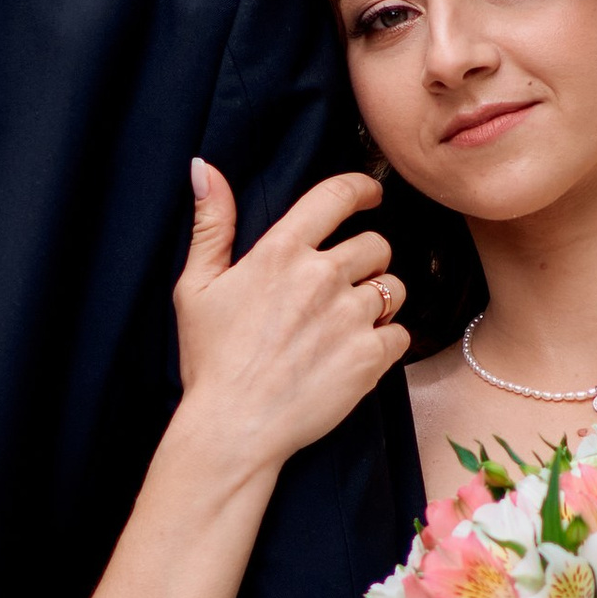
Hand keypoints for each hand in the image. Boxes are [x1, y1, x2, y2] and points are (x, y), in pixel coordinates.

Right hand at [174, 161, 409, 477]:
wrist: (234, 428)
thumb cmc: (211, 359)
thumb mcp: (196, 286)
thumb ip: (210, 225)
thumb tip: (204, 169)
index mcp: (281, 252)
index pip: (337, 196)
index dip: (362, 189)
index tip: (371, 195)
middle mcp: (322, 277)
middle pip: (376, 245)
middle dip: (367, 261)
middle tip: (344, 288)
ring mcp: (350, 317)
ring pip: (395, 288)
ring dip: (380, 301)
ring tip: (349, 324)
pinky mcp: (370, 357)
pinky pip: (401, 334)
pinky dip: (386, 342)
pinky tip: (355, 355)